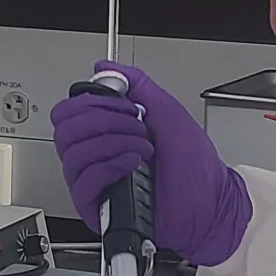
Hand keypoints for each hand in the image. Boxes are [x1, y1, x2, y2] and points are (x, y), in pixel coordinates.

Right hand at [49, 62, 252, 266]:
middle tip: (136, 126)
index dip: (92, 102)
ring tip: (143, 148)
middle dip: (104, 120)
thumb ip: (135, 84)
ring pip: (73, 154)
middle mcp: (95, 156)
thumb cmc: (193, 164)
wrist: (210, 200)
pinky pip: (83, 182)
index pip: (68, 112)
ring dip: (113, 143)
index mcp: (105, 133)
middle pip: (65, 130)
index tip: (126, 105)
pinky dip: (109, 166)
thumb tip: (104, 67)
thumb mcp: (165, 110)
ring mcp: (95, 182)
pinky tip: (133, 164)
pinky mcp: (97, 208)